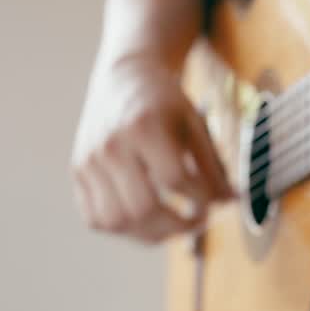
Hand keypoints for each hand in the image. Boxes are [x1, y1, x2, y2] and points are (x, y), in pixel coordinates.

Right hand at [72, 50, 232, 243]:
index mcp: (144, 125)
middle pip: (142, 208)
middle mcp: (111, 145)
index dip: (200, 200)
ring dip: (149, 234)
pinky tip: (144, 219)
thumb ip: (212, 165)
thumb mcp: (194, 123)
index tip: (212, 204)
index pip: (175, 180)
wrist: (124, 76)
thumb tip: (231, 201)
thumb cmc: (164, 100)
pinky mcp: (78, 172)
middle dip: (176, 226)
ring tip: (171, 225)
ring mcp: (89, 161)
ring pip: (115, 221)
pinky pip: (96, 219)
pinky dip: (122, 229)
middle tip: (195, 222)